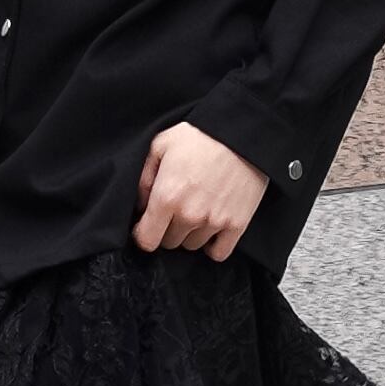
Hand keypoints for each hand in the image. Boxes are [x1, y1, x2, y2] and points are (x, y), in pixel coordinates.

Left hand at [132, 123, 269, 259]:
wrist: (243, 133)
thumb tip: (141, 205)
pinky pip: (219, 253)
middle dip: (167, 229)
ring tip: (196, 211)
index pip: (146, 240)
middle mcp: (189, 215)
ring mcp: (214, 222)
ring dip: (190, 233)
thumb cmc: (201, 135)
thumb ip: (144, 178)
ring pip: (192, 245)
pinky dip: (213, 246)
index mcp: (167, 197)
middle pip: (169, 242)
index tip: (147, 225)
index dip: (143, 234)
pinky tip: (210, 230)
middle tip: (175, 210)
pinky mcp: (237, 224)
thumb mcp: (161, 145)